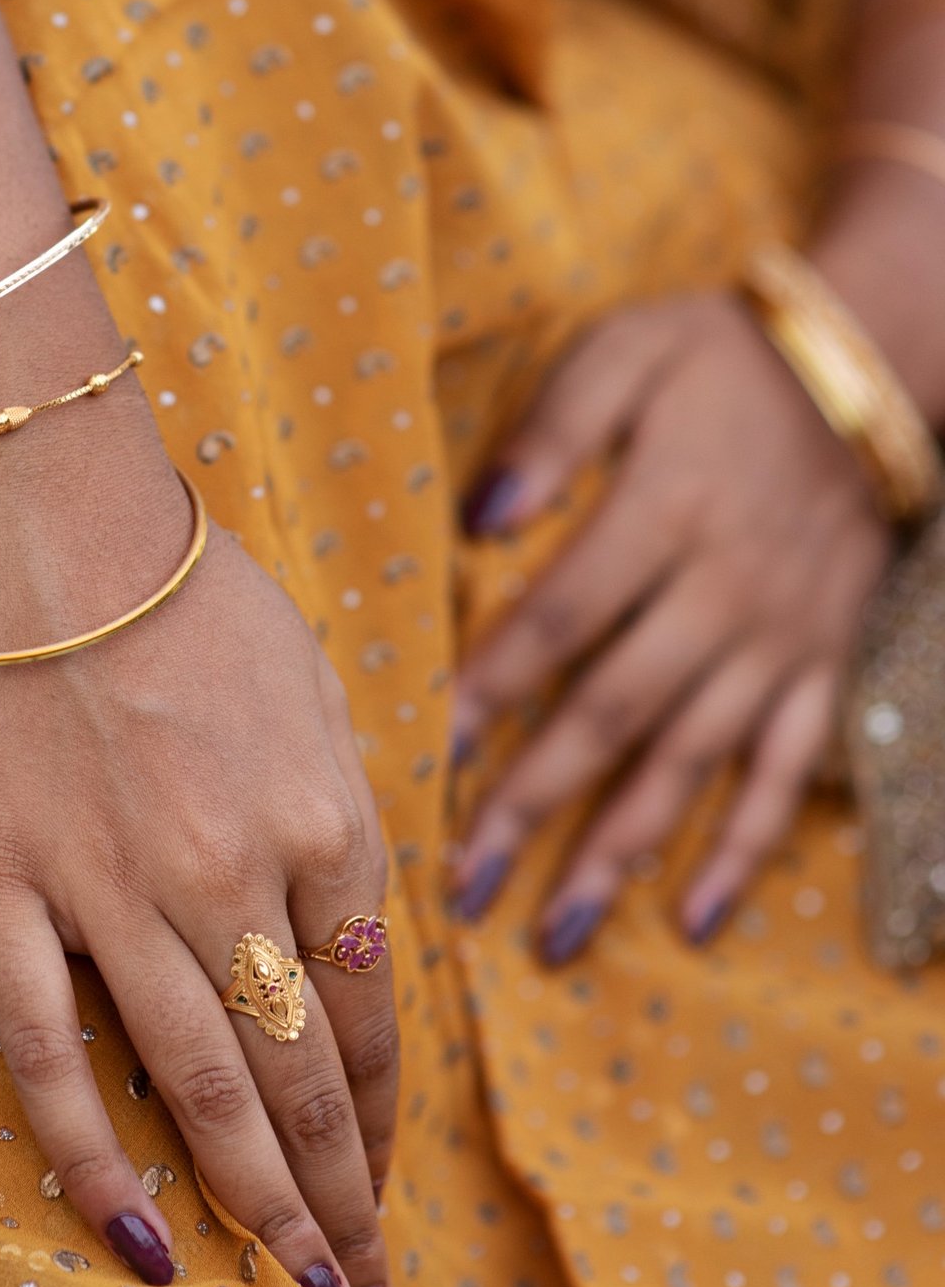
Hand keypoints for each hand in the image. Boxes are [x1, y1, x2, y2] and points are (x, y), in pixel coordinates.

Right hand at [0, 369, 396, 1286]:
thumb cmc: (174, 570)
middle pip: (308, 1078)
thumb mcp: (305, 674)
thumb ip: (336, 802)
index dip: (386, 1121)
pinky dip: (93, 1163)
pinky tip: (131, 1241)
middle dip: (344, 1205)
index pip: (377, 1012)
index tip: (384, 1188)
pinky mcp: (1, 887)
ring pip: (203, 1091)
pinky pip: (48, 1056)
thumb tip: (349, 920)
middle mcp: (239, 870)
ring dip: (258, 1212)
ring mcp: (115, 888)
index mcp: (328, 809)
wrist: (29, 489)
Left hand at [450, 290, 890, 957]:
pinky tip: (692, 920)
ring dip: (620, 853)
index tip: (425, 759)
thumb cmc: (714, 359)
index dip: (491, 691)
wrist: (862, 371)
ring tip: (552, 935)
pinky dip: (741, 850)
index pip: (559, 620)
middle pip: (614, 713)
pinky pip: (783, 773)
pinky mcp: (822, 670)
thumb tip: (478, 516)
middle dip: (533, 805)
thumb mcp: (626, 352)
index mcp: (664, 514)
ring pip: (691, 764)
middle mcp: (724, 594)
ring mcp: (780, 643)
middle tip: (459, 886)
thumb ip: (555, 428)